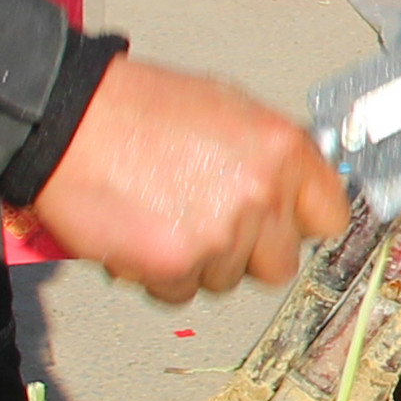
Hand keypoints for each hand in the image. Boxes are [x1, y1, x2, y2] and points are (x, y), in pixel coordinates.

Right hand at [12, 53, 348, 301]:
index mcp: (282, 149)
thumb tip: (292, 191)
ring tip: (162, 214)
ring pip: (225, 280)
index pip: (330, 216)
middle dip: (245, 253)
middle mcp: (262, 192)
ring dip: (196, 261)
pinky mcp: (178, 263)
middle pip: (278, 264)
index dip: (301, 225)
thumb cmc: (138, 108)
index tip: (284, 227)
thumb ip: (267, 156)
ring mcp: (222, 232)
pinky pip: (180, 292)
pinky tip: (140, 231)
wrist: (70, 119)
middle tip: (207, 221)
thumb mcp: (225, 109)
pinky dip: (158, 273)